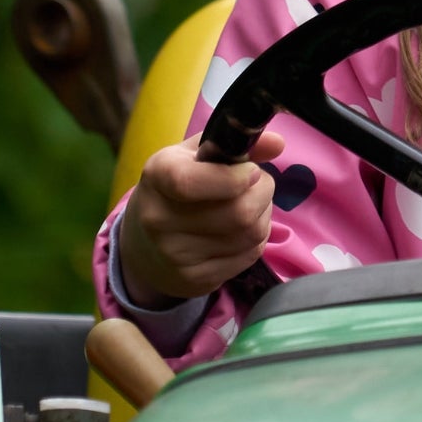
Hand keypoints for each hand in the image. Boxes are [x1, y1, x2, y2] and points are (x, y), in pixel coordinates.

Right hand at [117, 129, 280, 305]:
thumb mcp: (195, 156)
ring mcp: (176, 254)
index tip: (251, 170)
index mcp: (157, 177)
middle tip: (258, 183)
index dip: (232, 177)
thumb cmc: (176, 189)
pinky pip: (250, 255)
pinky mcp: (195, 279)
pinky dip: (257, 238)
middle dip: (263, 192)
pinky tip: (242, 229)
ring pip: (250, 233)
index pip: (190, 182)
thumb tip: (276, 143)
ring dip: (264, 214)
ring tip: (251, 204)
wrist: (144, 245)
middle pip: (238, 211)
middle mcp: (159, 219)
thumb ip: (234, 144)